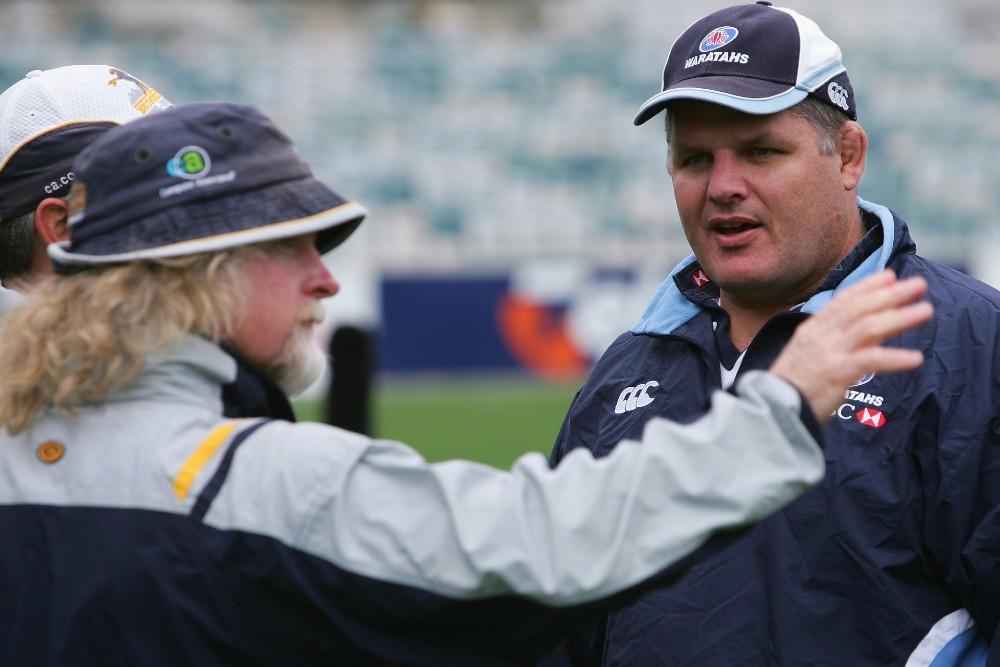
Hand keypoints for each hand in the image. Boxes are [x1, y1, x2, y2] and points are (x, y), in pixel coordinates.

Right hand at [770, 270, 932, 422]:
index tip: (889, 276)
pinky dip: (894, 358)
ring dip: (899, 318)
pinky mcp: (837, 373)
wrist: (772, 409)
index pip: (842, 301)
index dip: (867, 287)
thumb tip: (866, 331)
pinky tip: (915, 359)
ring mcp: (829, 352)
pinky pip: (871, 360)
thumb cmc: (791, 388)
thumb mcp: (807, 356)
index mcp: (812, 330)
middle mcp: (820, 336)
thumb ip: (833, 342)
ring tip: (924, 311)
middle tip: (918, 285)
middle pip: (860, 308)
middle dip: (890, 295)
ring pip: (869, 327)